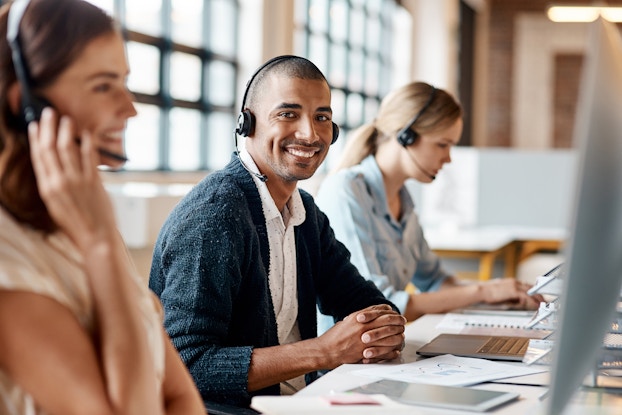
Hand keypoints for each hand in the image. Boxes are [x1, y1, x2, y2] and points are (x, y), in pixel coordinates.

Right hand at [28, 108, 116, 251]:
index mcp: (47, 188)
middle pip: (50, 148)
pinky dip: (87, 143)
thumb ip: (55, 185)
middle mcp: (59, 182)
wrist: (95, 238)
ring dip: (67, 131)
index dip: (36, 138)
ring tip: (67, 119)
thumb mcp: (56, 205)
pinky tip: (87, 134)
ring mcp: (77, 181)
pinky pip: (89, 157)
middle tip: (49, 112)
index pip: (38, 157)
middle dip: (48, 127)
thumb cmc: (76, 224)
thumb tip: (55, 167)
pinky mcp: (94, 182)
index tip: (35, 125)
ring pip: (68, 148)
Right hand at [319, 305, 405, 367]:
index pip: (380, 312)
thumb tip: (375, 311)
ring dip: (397, 336)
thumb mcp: (348, 320)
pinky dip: (392, 352)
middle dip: (398, 322)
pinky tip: (396, 350)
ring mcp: (364, 342)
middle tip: (403, 322)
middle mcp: (362, 328)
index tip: (397, 314)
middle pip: (387, 322)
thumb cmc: (335, 336)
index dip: (391, 313)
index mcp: (358, 318)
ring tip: (402, 336)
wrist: (326, 350)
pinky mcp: (364, 354)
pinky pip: (383, 353)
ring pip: (387, 337)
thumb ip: (362, 315)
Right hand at [479, 278, 543, 309]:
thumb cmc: (488, 293)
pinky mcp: (513, 291)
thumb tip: (519, 301)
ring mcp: (514, 285)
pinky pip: (527, 296)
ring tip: (542, 304)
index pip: (526, 285)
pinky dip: (533, 301)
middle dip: (539, 294)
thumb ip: (511, 296)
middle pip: (531, 287)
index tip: (538, 296)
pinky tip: (536, 305)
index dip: (534, 291)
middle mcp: (514, 282)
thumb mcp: (502, 293)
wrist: (481, 291)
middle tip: (543, 301)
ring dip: (538, 298)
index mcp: (511, 281)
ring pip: (531, 291)